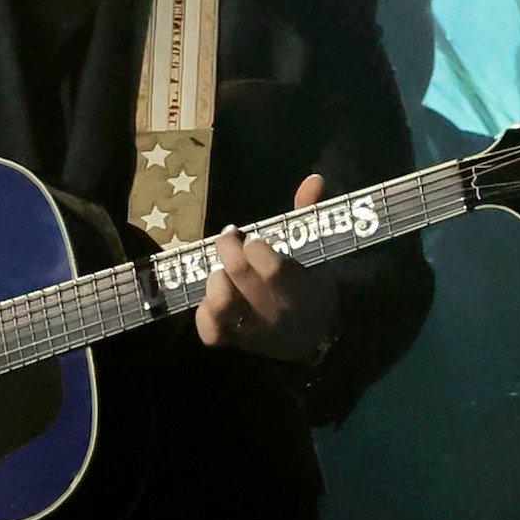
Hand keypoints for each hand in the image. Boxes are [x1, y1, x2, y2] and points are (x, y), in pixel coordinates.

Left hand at [196, 172, 339, 364]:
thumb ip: (308, 217)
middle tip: (230, 238)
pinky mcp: (234, 341)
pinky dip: (203, 312)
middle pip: (239, 274)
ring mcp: (253, 329)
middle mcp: (276, 312)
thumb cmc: (311, 287)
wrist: (311, 338)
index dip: (254, 246)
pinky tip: (211, 298)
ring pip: (221, 303)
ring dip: (215, 278)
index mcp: (300, 289)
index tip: (252, 238)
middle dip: (227, 247)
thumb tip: (313, 178)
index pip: (271, 266)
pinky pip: (209, 332)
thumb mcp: (316, 255)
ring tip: (221, 270)